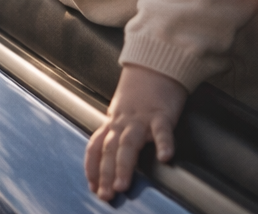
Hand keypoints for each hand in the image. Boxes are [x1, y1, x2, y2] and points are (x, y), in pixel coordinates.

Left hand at [85, 64, 187, 200]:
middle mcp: (123, 122)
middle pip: (110, 149)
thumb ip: (116, 130)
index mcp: (113, 121)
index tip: (92, 186)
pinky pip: (162, 130)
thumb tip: (110, 155)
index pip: (96, 146)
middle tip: (105, 195)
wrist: (156, 63)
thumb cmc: (140, 91)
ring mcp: (142, 118)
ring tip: (123, 185)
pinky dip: (164, 143)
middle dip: (106, 173)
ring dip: (124, 166)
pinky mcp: (162, 114)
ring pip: (129, 144)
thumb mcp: (122, 110)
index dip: (92, 167)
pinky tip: (165, 158)